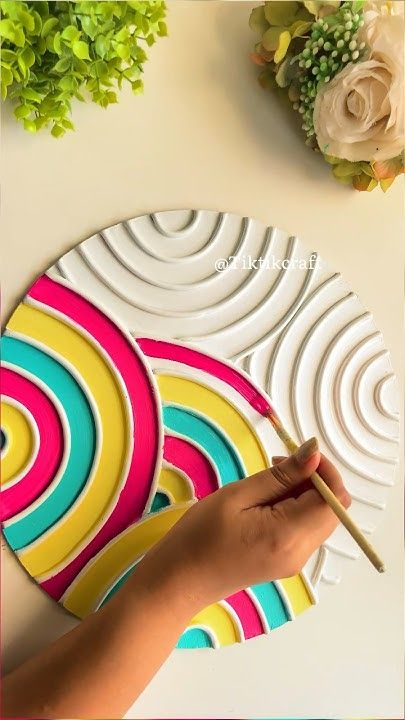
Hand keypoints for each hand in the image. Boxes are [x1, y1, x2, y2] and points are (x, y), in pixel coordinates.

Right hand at [137, 438, 350, 617]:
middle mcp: (301, 552)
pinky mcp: (285, 562)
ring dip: (303, 494)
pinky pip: (304, 529)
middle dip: (314, 481)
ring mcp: (294, 561)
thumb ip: (281, 475)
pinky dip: (294, 509)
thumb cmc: (200, 536)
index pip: (333, 500)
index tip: (297, 455)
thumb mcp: (237, 495)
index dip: (325, 471)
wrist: (178, 582)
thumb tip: (314, 453)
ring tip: (264, 486)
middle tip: (277, 466)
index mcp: (289, 535)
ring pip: (318, 518)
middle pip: (331, 510)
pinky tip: (264, 504)